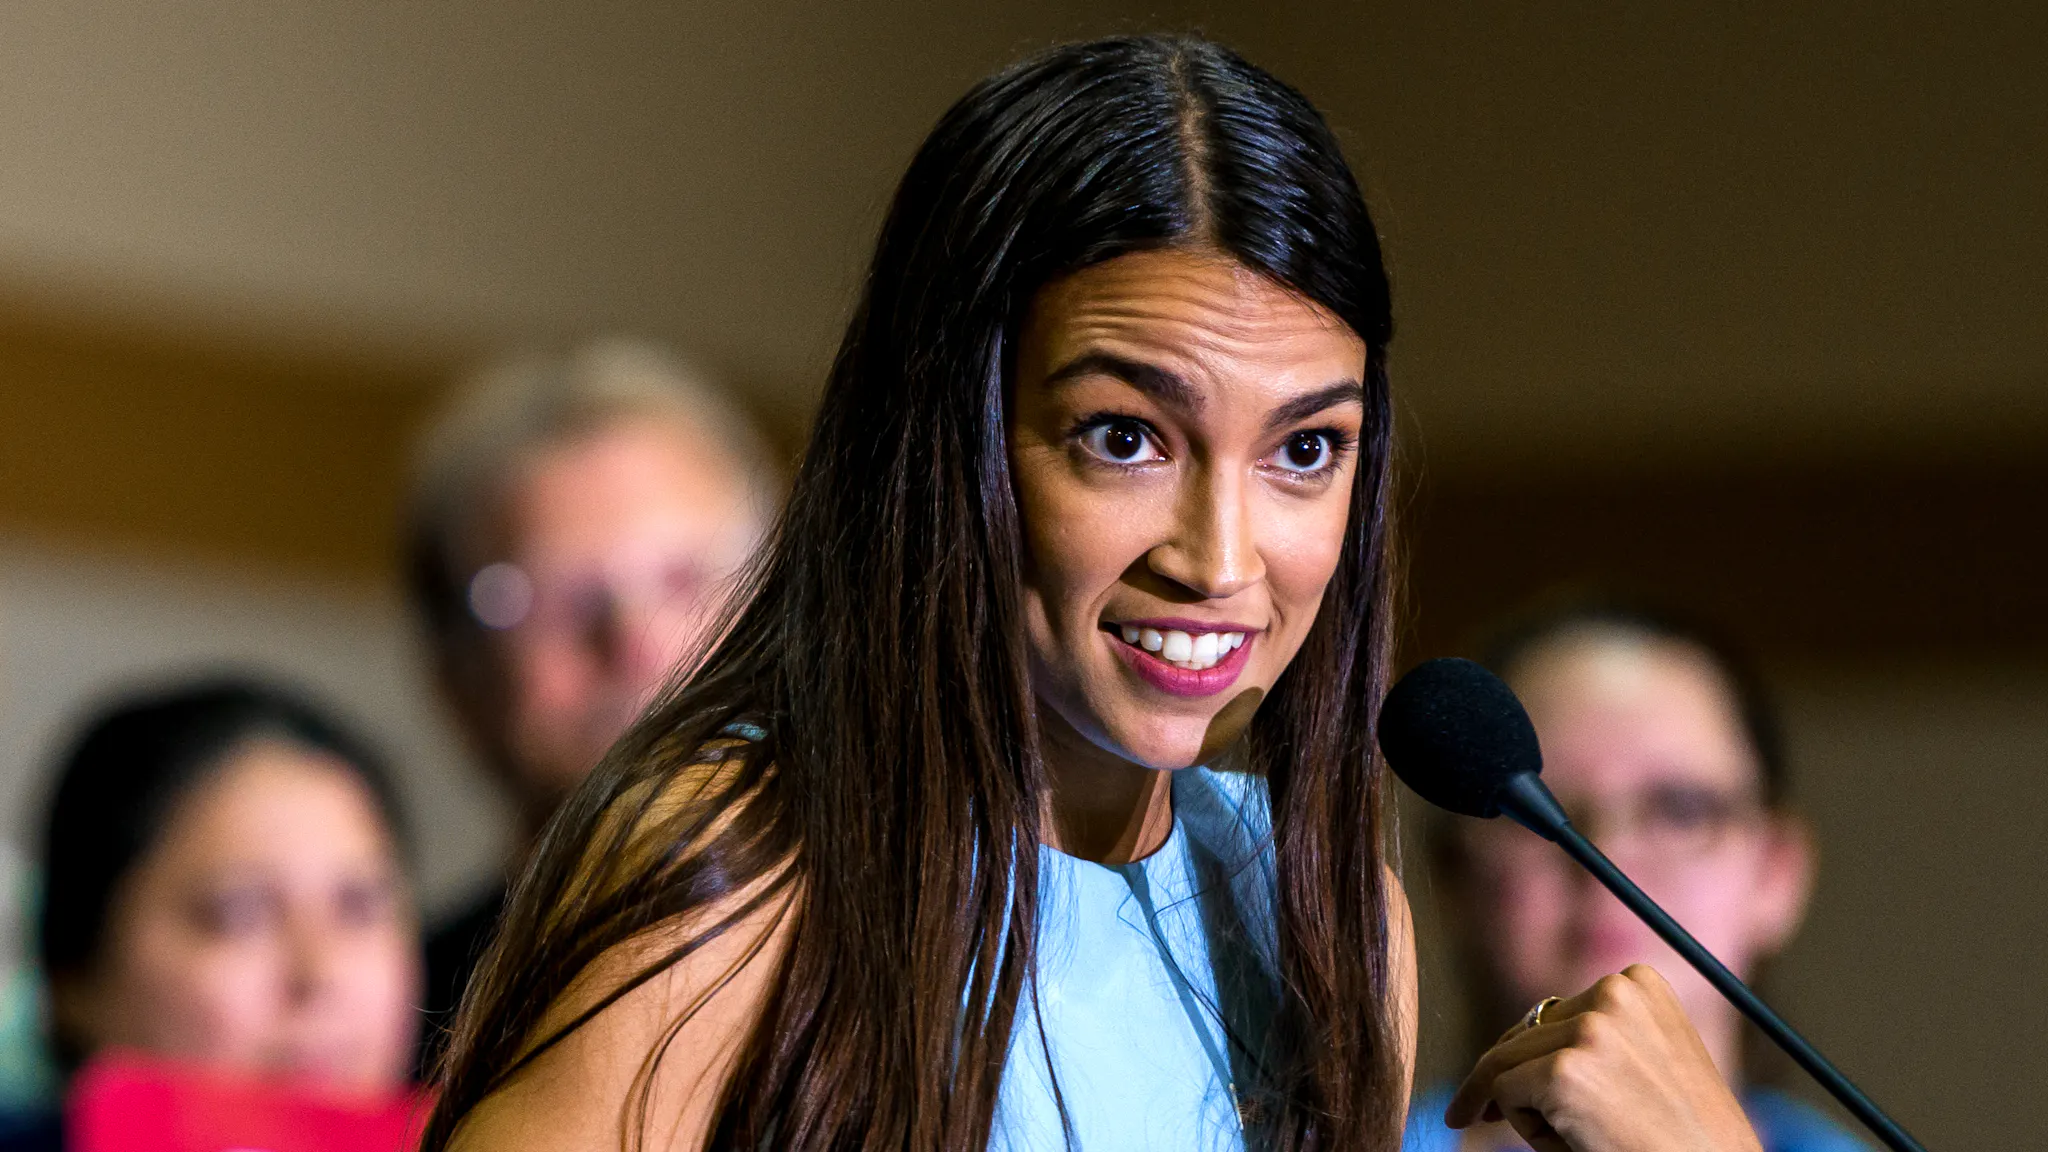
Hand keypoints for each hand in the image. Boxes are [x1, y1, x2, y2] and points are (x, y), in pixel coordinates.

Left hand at [1445, 965, 1762, 1151]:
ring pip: (1509, 1062)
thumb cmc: (1682, 1139)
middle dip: (1521, 1076)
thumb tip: (1507, 1049)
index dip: (1541, 1053)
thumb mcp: (1646, 1065)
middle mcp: (1615, 992)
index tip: (1536, 1086)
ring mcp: (1589, 1030)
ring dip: (1526, 1103)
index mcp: (1640, 983)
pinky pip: (1502, 1092)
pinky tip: (1572, 1143)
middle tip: (1502, 1117)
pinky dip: (1522, 1126)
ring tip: (1579, 1137)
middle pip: (1527, 1032)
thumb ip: (1593, 1041)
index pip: (1560, 1011)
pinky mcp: (1563, 1073)